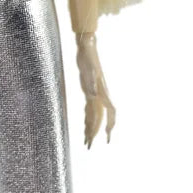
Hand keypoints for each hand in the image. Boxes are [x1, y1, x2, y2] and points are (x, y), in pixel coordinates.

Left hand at [75, 32, 115, 146]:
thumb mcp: (88, 69)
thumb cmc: (88, 56)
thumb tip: (91, 96)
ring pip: (94, 115)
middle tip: (88, 146)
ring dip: (90, 128)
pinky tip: (85, 124)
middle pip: (99, 118)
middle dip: (94, 132)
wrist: (88, 47)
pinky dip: (87, 118)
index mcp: (101, 92)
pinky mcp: (87, 90)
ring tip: (86, 141)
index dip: (108, 125)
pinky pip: (89, 108)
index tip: (106, 137)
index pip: (107, 113)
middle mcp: (100, 95)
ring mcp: (95, 93)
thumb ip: (91, 82)